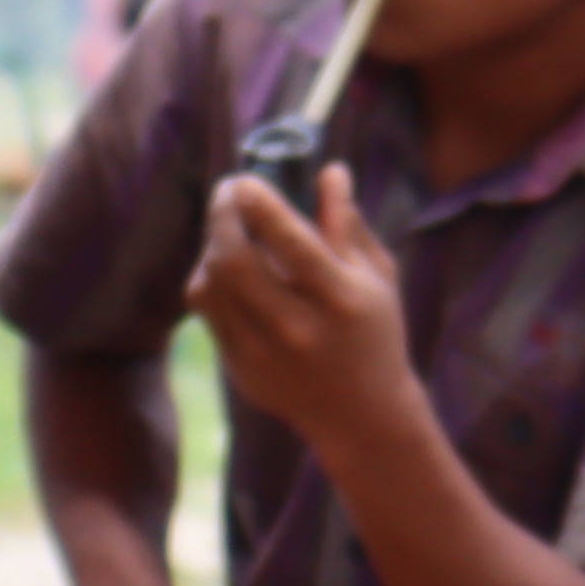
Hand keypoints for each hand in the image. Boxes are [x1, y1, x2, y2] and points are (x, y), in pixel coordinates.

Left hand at [186, 167, 418, 466]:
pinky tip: (225, 262)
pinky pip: (207, 309)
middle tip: (228, 191)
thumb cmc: (374, 333)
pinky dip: (208, 276)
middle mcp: (298, 328)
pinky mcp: (240, 368)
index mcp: (340, 299)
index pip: (291, 242)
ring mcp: (263, 352)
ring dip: (212, 242)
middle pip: (237, 260)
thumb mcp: (377, 277)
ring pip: (212, 283)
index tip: (246, 180)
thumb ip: (348, 225)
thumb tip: (331, 171)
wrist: (361, 415)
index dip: (261, 204)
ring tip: (229, 226)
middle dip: (223, 214)